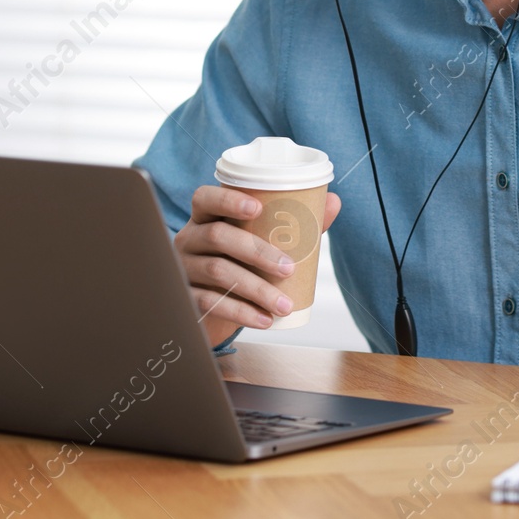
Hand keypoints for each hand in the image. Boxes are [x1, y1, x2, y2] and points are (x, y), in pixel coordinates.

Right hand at [174, 186, 341, 346]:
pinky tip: (265, 320)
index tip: (257, 208)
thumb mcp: (262, 241)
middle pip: (218, 236)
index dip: (228, 200)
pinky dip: (242, 313)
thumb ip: (295, 223)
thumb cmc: (242, 262)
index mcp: (205, 217)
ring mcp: (183, 268)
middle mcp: (189, 239)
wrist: (214, 306)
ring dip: (256, 289)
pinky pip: (211, 303)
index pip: (205, 198)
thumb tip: (334, 202)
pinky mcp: (185, 298)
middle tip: (289, 268)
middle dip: (257, 251)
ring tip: (284, 304)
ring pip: (218, 272)